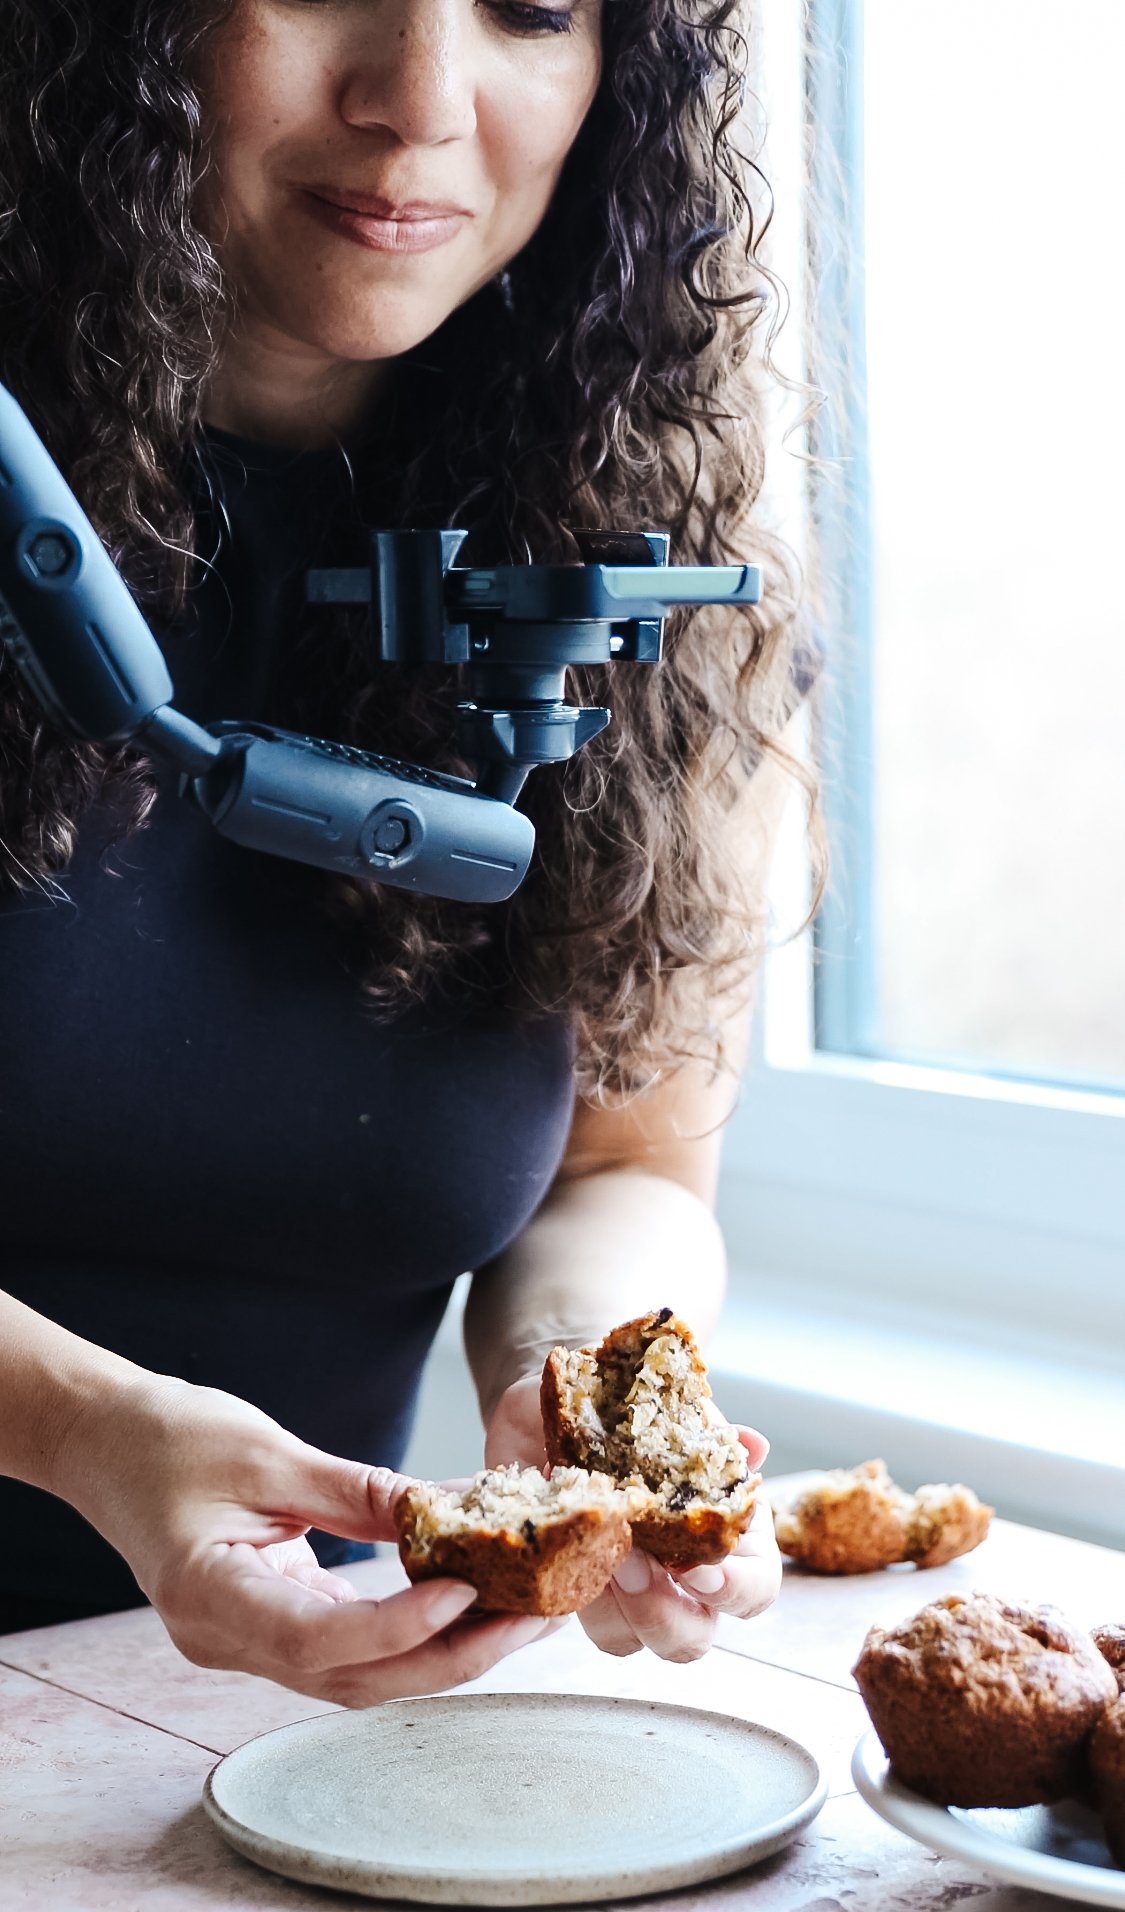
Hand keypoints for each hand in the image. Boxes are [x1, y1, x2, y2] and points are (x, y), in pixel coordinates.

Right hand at [66, 1375, 559, 1705]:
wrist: (104, 1442)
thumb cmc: (170, 1437)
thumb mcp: (268, 1452)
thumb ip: (358, 1491)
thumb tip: (453, 1510)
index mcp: (207, 1597)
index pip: (315, 1639)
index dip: (397, 1625)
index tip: (468, 1591)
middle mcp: (224, 1641)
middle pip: (352, 1677)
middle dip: (451, 1655)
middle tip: (533, 1618)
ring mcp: (244, 1643)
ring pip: (357, 1676)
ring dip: (443, 1653)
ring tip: (522, 1616)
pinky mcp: (268, 1625)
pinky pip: (347, 1648)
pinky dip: (410, 1632)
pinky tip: (467, 1604)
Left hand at [484, 1375, 781, 1661]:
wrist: (571, 1408)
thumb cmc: (637, 1411)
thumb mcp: (671, 1410)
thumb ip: (708, 1430)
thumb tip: (752, 1445)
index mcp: (728, 1537)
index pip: (756, 1590)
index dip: (733, 1591)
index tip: (696, 1570)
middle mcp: (686, 1578)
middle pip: (694, 1638)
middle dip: (661, 1612)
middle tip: (630, 1566)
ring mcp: (633, 1592)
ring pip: (633, 1642)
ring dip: (609, 1608)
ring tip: (587, 1550)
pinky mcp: (583, 1593)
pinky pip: (575, 1619)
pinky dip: (565, 1592)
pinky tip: (556, 1543)